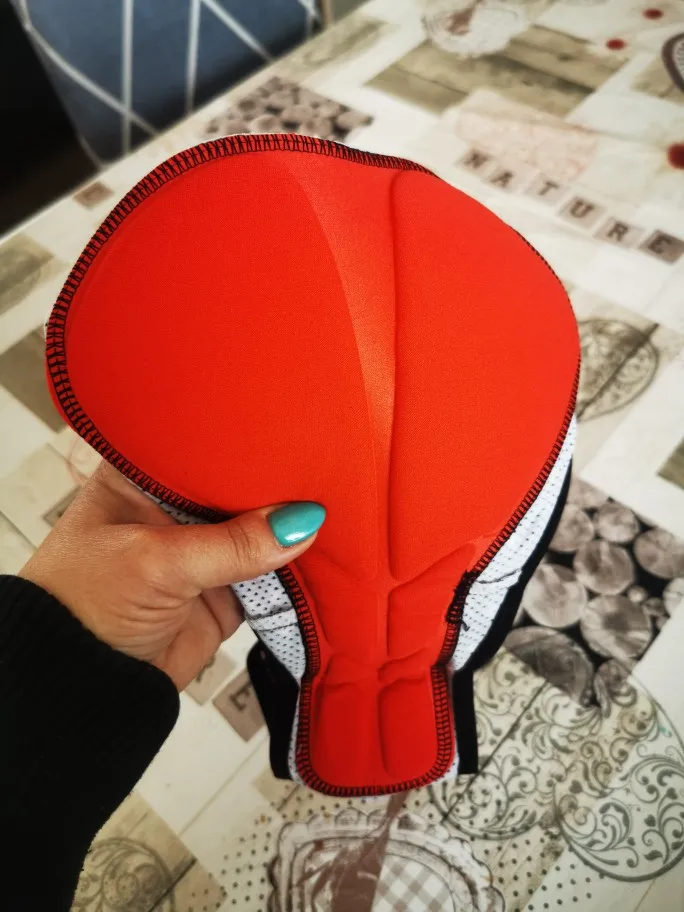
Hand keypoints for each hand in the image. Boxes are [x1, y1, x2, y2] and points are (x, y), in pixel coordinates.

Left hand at [19, 461, 324, 689]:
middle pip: (238, 487)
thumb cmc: (83, 606)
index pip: (204, 446)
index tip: (290, 435)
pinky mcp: (222, 590)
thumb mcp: (157, 563)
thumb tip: (300, 523)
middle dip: (275, 487)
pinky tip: (320, 550)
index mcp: (143, 476)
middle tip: (318, 472)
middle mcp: (174, 507)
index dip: (244, 443)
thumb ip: (231, 545)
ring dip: (287, 530)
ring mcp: (201, 549)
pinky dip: (291, 570)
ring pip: (258, 531)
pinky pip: (268, 575)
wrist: (81, 686)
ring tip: (329, 508)